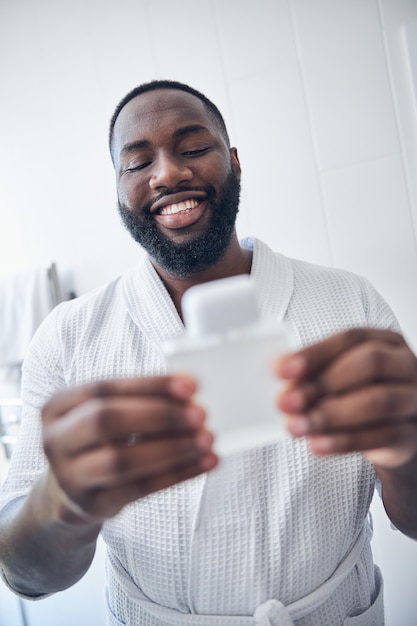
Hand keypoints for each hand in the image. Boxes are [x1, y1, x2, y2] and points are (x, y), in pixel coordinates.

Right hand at [41, 376, 217, 522]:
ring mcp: (70, 477)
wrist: (70, 492)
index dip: (149, 385)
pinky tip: (204, 463)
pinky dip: (177, 474)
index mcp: (59, 407)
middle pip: (105, 422)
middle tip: (199, 414)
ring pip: (121, 460)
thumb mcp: (107, 413)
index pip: (104, 389)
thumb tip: (190, 387)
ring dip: (171, 448)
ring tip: (207, 439)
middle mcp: (57, 440)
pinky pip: (139, 489)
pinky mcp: (92, 505)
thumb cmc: (99, 440)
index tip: (190, 386)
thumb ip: (143, 398)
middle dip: (158, 416)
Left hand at [277, 329, 416, 469]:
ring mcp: (415, 398)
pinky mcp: (413, 434)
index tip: (283, 370)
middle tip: (287, 401)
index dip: (315, 353)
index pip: (351, 338)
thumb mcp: (341, 376)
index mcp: (385, 341)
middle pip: (370, 363)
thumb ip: (314, 371)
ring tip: (296, 426)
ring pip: (378, 401)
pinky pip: (381, 436)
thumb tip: (276, 367)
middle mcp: (406, 365)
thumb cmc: (363, 394)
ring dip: (330, 415)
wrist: (398, 433)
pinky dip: (344, 442)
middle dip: (323, 382)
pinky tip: (317, 444)